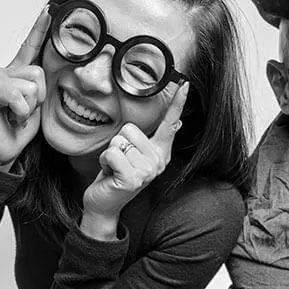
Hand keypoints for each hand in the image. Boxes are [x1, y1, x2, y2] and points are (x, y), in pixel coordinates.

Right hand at [0, 7, 50, 168]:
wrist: (6, 148)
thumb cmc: (21, 126)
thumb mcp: (41, 102)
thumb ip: (45, 84)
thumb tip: (62, 68)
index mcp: (19, 71)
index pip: (31, 46)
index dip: (40, 28)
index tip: (50, 10)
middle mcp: (3, 71)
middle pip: (38, 73)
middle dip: (39, 97)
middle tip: (25, 111)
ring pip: (29, 85)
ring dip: (29, 107)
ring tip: (17, 115)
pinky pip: (15, 96)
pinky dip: (19, 111)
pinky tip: (10, 117)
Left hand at [80, 82, 188, 237]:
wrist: (104, 204)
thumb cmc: (116, 175)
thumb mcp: (135, 155)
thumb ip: (149, 138)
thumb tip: (176, 122)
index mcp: (161, 152)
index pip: (170, 124)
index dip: (177, 103)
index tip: (184, 84)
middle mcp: (159, 161)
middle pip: (130, 129)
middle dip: (117, 143)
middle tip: (119, 162)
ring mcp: (148, 171)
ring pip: (119, 140)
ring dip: (109, 154)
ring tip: (114, 168)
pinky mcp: (133, 178)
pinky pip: (112, 153)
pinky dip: (105, 161)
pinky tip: (109, 174)